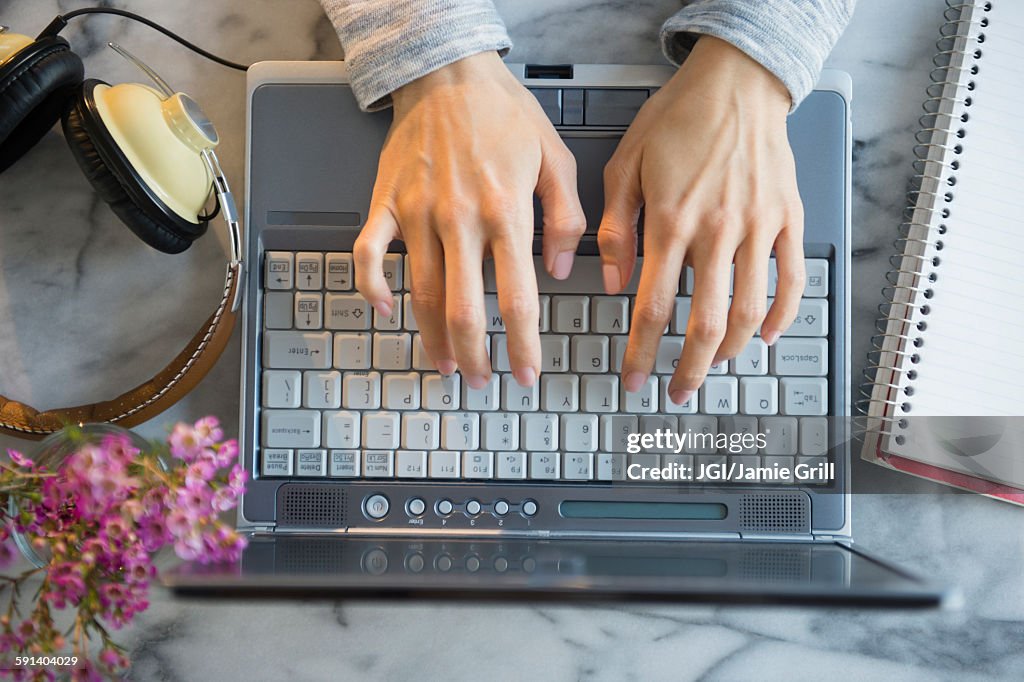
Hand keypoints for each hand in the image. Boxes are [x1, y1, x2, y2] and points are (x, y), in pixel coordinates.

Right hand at [353, 52, 584, 387]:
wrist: (448, 72)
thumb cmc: (503, 113)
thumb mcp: (556, 158)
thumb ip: (566, 217)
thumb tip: (563, 270)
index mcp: (505, 212)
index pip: (516, 298)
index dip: (521, 346)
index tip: (525, 375)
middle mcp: (459, 220)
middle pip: (463, 309)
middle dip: (474, 355)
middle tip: (482, 382)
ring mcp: (416, 214)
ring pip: (420, 292)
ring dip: (431, 336)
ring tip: (445, 363)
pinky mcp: (386, 203)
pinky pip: (369, 253)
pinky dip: (371, 286)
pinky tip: (383, 310)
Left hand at [598, 36, 804, 403]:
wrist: (736, 81)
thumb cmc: (679, 118)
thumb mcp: (625, 165)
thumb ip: (615, 227)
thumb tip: (611, 281)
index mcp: (672, 221)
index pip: (654, 307)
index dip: (642, 352)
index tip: (634, 378)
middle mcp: (718, 231)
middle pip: (706, 322)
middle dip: (689, 368)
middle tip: (677, 391)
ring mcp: (759, 227)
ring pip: (751, 310)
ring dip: (733, 351)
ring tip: (715, 367)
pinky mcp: (789, 219)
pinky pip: (793, 278)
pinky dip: (784, 314)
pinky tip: (769, 336)